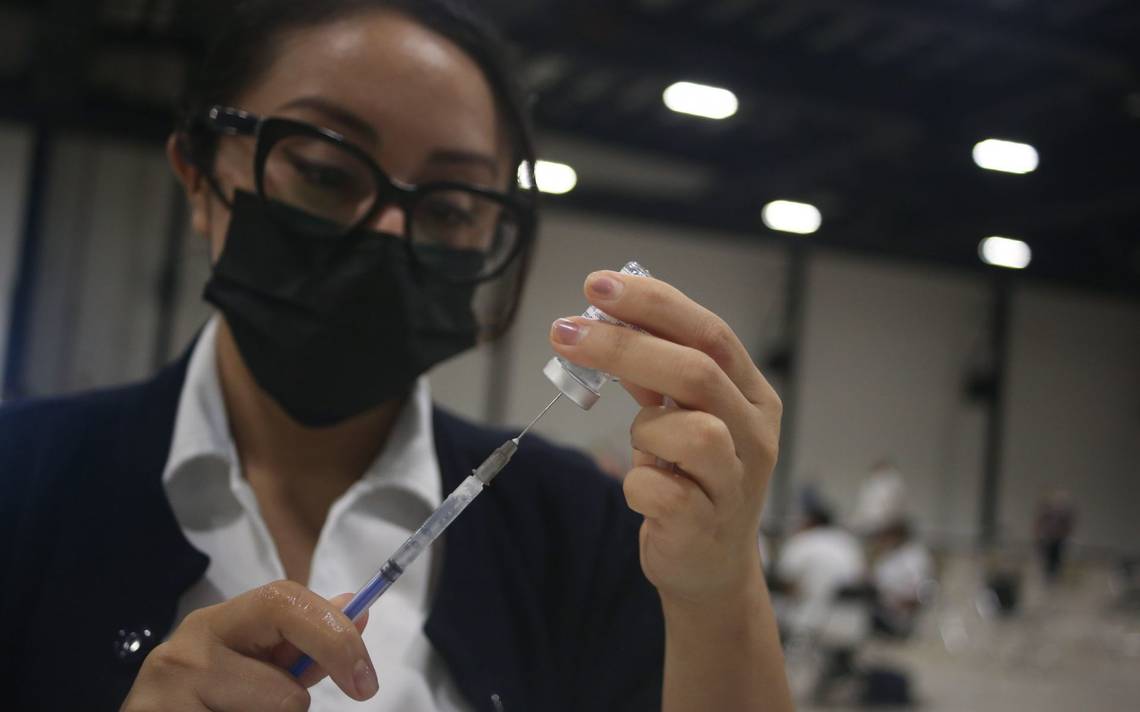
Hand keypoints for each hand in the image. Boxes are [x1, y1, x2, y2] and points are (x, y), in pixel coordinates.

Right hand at [121, 581, 375, 710]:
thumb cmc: (208, 700)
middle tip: (296, 709)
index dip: (336, 637)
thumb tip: (355, 604)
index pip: (284, 602)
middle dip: (296, 705)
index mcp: (213, 624)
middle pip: (284, 687)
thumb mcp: (252, 667)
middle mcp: (182, 651)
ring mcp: (164, 694)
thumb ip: (301, 641)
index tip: (366, 681)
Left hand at [550, 271, 779, 605]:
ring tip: (644, 448)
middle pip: (696, 372)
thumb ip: (658, 374)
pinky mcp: (707, 524)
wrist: (709, 566)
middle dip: (624, 346)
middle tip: (565, 331)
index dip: (654, 305)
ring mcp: (737, 482)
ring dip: (645, 430)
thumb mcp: (682, 418)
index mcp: (751, 396)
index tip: (598, 285)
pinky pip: (658, 488)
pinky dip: (637, 482)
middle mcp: (755, 434)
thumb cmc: (693, 479)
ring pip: (688, 430)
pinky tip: (645, 490)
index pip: (709, 333)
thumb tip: (612, 321)